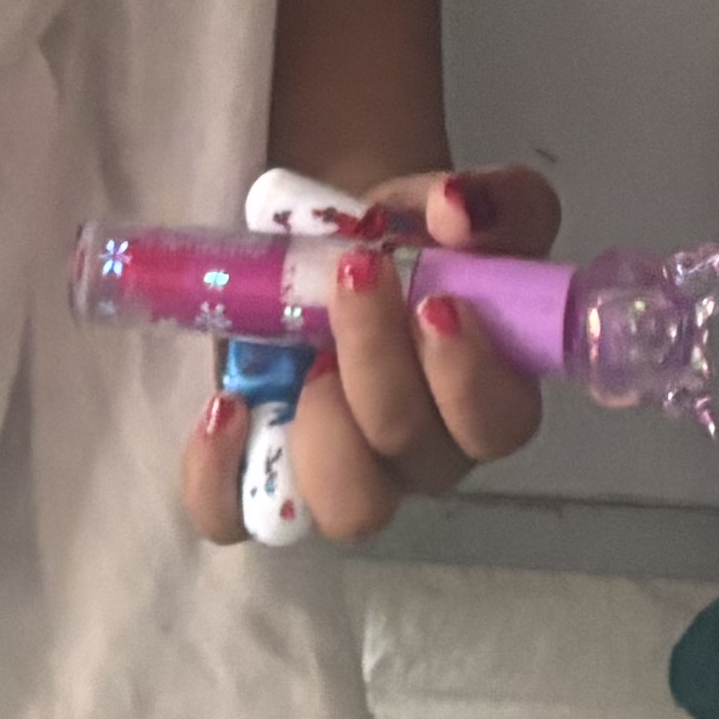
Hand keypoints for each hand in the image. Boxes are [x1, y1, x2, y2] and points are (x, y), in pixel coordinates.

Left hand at [174, 166, 564, 546]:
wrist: (338, 248)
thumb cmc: (410, 240)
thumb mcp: (457, 205)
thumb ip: (491, 202)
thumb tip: (458, 210)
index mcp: (484, 396)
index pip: (497, 424)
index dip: (467, 376)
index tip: (432, 300)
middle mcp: (422, 454)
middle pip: (414, 456)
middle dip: (379, 365)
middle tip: (354, 277)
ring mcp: (343, 474)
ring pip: (349, 507)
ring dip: (324, 428)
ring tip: (303, 357)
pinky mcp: (261, 476)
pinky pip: (237, 516)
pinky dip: (221, 475)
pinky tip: (225, 407)